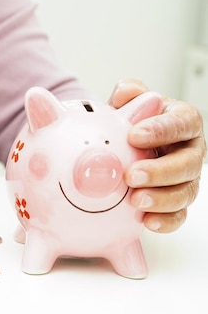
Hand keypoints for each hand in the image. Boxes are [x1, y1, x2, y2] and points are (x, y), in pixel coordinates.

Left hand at [109, 79, 205, 231]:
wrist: (123, 146)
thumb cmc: (130, 124)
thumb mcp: (129, 104)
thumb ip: (129, 94)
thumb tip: (126, 92)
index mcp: (181, 122)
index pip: (181, 123)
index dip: (161, 130)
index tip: (135, 135)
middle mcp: (189, 151)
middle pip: (188, 162)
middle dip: (160, 170)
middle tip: (131, 174)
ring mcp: (185, 179)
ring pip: (186, 191)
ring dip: (162, 198)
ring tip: (136, 200)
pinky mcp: (176, 203)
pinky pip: (178, 215)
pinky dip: (165, 220)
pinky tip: (147, 221)